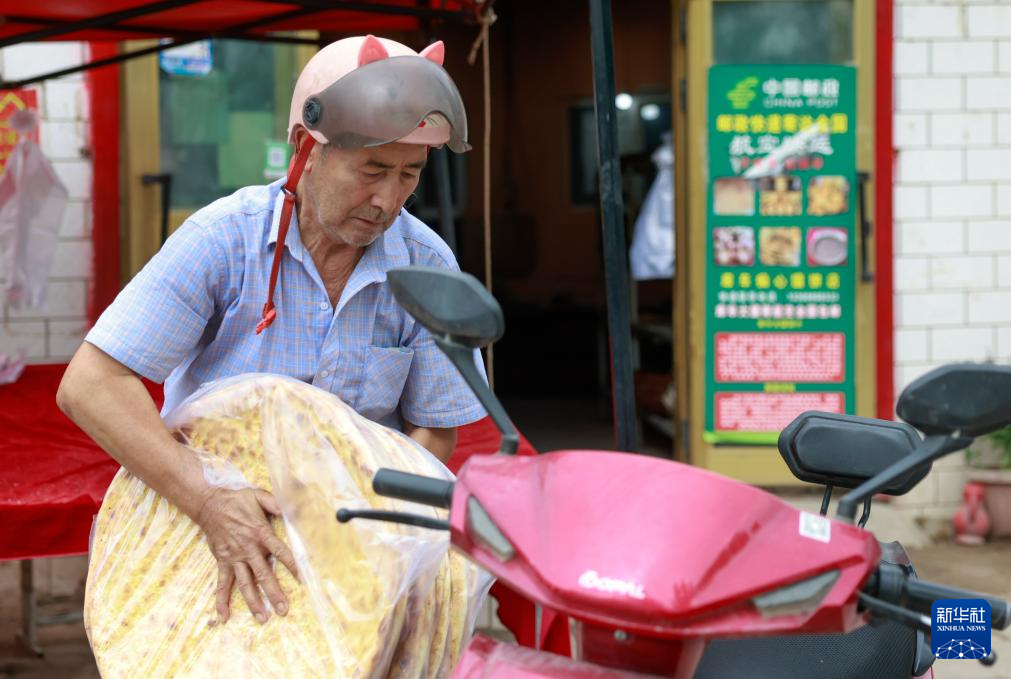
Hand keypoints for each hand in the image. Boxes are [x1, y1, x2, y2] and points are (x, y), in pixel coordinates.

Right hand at [195, 487, 298, 624]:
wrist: (209, 504)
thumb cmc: (237, 500)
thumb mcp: (259, 495)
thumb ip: (276, 503)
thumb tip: (293, 508)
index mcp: (260, 533)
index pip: (281, 552)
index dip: (292, 565)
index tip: (302, 580)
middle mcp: (248, 549)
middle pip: (263, 575)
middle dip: (274, 593)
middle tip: (283, 610)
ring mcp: (234, 558)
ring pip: (245, 584)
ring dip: (253, 602)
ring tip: (263, 618)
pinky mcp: (222, 562)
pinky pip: (222, 584)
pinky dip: (221, 601)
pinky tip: (224, 617)